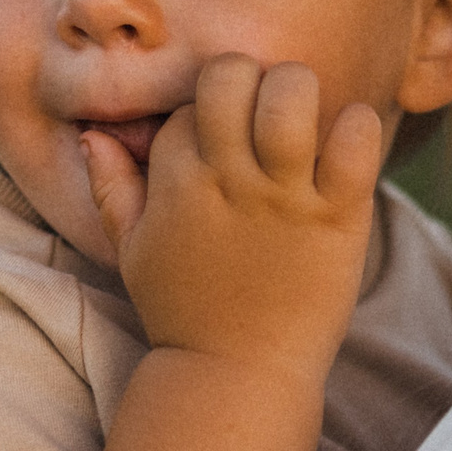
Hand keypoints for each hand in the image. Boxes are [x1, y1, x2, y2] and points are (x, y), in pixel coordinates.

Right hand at [82, 54, 383, 384]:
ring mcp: (284, 196)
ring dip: (302, 92)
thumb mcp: (132, 251)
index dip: (207, 111)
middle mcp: (229, 179)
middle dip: (252, 79)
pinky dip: (357, 126)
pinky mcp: (337, 216)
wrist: (236, 375)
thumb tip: (94, 136)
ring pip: (292, 93)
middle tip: (267, 112)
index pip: (190, 103)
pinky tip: (347, 145)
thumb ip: (111, 188)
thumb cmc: (183, 311)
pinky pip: (354, 139)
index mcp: (178, 182)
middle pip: (232, 75)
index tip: (223, 142)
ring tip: (307, 121)